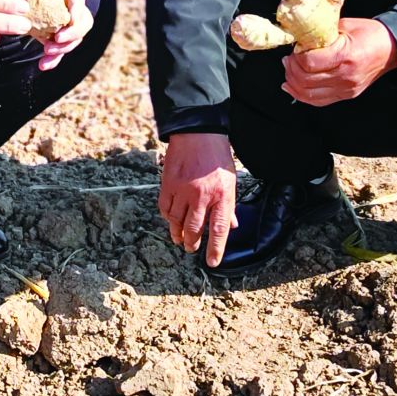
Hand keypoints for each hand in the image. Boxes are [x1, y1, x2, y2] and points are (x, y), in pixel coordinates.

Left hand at [0, 0, 93, 71]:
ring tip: (46, 56)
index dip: (77, 11)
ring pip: (75, 38)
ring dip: (63, 50)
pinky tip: (43, 66)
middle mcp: (71, 4)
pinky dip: (55, 58)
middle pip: (83, 21)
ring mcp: (65, 20)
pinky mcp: (57, 32)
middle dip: (73, 34)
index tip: (69, 21)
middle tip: (56, 42)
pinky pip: (62, 47)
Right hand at [158, 131, 237, 268]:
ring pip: (177, 221)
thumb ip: (229, 206)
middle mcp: (202, 196)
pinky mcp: (168, 184)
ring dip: (178, 233)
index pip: (219, 230)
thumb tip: (231, 226)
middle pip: (194, 229)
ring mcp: (183, 190)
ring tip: (180, 239)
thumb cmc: (217, 157)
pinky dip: (168, 217)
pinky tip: (171, 220)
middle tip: (191, 249)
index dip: (216, 249)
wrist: (198, 133)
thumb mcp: (230, 181)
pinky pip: (165, 208)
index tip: (213, 262)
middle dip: (193, 244)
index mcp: (222, 195)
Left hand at [281, 17, 396, 105]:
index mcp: (345, 56)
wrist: (392, 49)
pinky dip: (301, 94)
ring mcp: (346, 88)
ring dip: (293, 82)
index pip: (309, 62)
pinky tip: (292, 85)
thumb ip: (321, 33)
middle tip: (288, 58)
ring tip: (289, 69)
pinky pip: (318, 100)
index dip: (296, 55)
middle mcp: (345, 76)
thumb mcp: (345, 25)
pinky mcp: (346, 95)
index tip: (295, 47)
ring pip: (308, 94)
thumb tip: (299, 38)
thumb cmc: (369, 33)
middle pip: (305, 80)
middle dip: (291, 69)